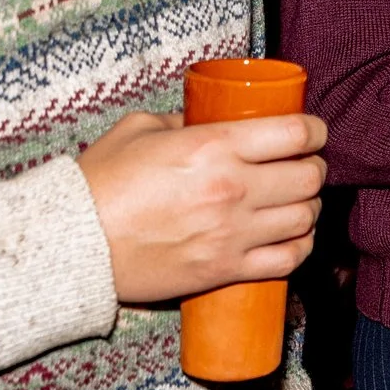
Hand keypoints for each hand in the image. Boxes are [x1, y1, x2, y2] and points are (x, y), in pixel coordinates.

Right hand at [77, 111, 326, 303]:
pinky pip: (288, 261)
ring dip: (310, 207)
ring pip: (305, 218)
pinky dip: (301, 247)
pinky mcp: (224, 270)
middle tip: (304, 165)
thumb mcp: (140, 129)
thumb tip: (208, 119)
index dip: (315, 130)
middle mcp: (232, 189)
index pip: (295, 133)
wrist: (74, 243)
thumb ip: (183, 120)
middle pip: (309, 177)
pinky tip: (293, 237)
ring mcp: (231, 234)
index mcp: (214, 146)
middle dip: (314, 167)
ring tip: (297, 201)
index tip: (313, 132)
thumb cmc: (101, 182)